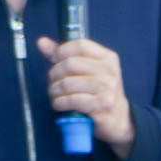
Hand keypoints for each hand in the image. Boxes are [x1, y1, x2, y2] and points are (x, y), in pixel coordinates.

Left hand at [35, 36, 134, 159]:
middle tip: (53, 82)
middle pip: (70, 64)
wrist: (118, 118)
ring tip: (54, 94)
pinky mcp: (101, 105)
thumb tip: (42, 42)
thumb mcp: (87, 70)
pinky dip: (59, 102)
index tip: (55, 61)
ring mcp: (106, 88)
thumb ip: (64, 56)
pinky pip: (71, 100)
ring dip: (54, 90)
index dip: (62, 52)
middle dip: (54, 74)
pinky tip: (59, 104)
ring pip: (67, 83)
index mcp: (108, 58)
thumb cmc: (99, 92)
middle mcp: (109, 71)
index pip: (80, 45)